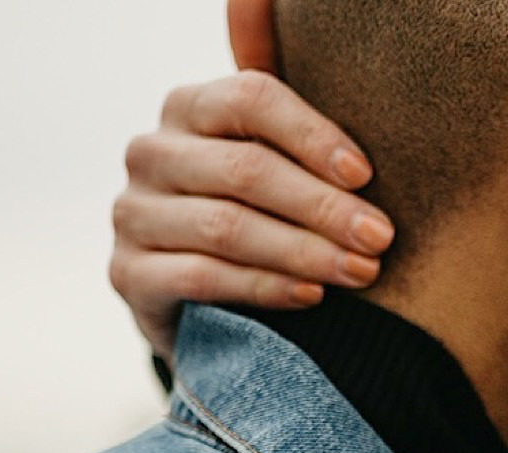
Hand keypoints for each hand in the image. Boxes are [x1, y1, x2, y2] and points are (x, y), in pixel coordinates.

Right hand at [109, 71, 395, 362]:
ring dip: (303, 251)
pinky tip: (311, 295)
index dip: (312, 136)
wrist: (195, 298)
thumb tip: (363, 156)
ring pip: (226, 226)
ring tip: (360, 270)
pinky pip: (202, 277)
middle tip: (379, 238)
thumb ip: (301, 138)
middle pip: (245, 170)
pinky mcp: (128, 273)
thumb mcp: (274, 167)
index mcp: (189, 107)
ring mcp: (133, 213)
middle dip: (322, 207)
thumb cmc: (254, 215)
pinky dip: (264, 287)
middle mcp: (151, 152)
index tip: (365, 176)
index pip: (251, 99)